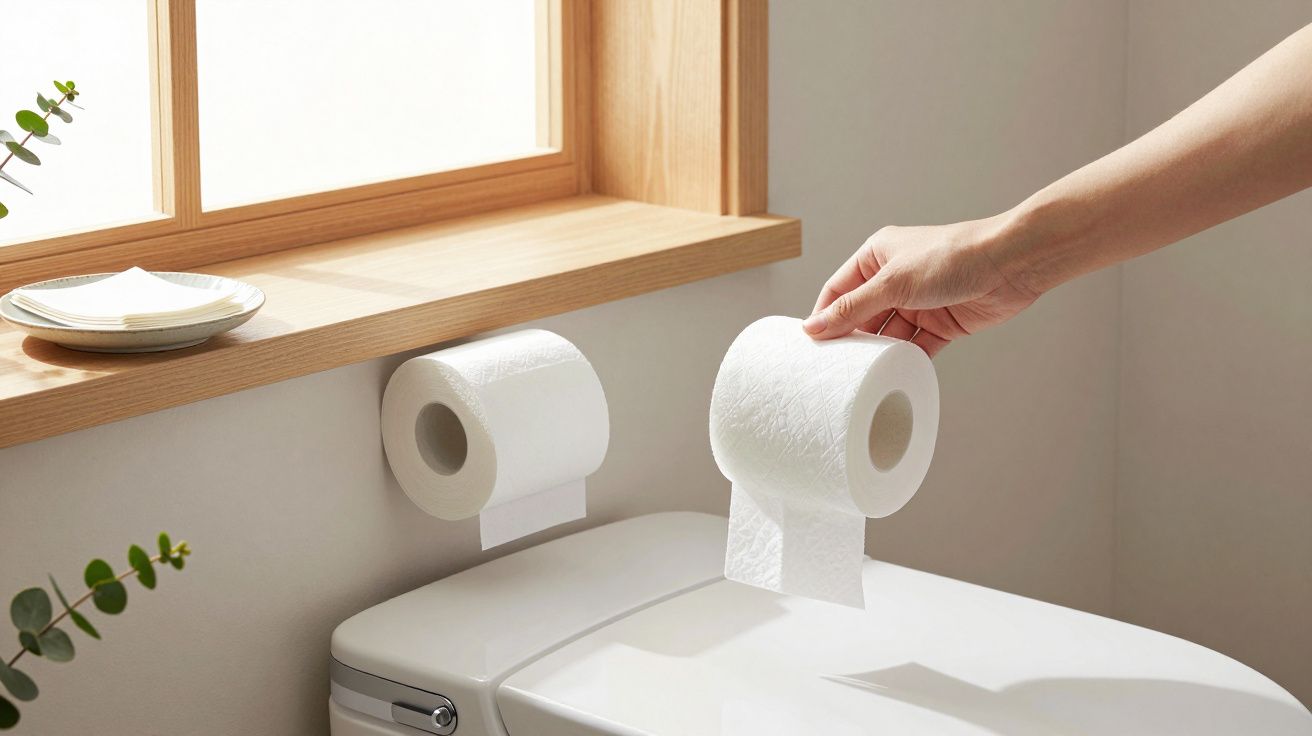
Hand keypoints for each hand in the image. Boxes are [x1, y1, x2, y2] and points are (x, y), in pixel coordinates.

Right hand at [804, 214, 1040, 355]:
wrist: (1011, 264)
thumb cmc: (952, 257)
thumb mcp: (893, 282)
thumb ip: (853, 308)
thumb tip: (814, 327)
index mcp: (877, 256)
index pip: (838, 290)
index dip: (823, 317)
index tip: (810, 347)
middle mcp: (895, 278)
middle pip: (861, 316)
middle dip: (850, 340)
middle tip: (832, 368)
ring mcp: (919, 302)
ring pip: (888, 334)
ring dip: (878, 353)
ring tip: (861, 375)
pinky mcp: (941, 323)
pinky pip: (915, 347)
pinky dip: (906, 360)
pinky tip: (894, 374)